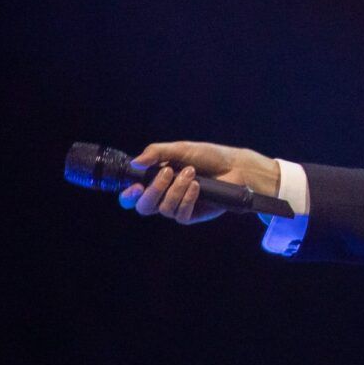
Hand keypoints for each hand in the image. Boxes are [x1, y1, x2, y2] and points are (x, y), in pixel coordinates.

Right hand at [118, 140, 279, 224]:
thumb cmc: (208, 156)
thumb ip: (157, 152)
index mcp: (156, 180)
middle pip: (143, 206)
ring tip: (192, 172)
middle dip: (154, 189)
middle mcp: (164, 196)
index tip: (135, 186)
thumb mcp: (182, 149)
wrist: (235, 166)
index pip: (133, 195)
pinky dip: (188, 198)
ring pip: (163, 209)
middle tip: (168, 172)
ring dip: (176, 188)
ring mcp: (177, 206)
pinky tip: (198, 186)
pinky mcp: (191, 215)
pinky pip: (180, 214)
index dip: (128, 195)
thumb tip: (135, 162)